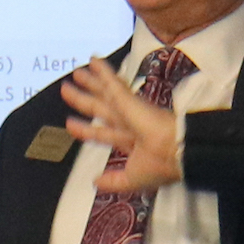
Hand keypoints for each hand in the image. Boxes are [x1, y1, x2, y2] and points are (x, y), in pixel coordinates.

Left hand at [61, 58, 183, 195]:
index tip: (70, 123)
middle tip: (67, 88)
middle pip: (101, 109)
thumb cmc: (160, 165)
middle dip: (84, 101)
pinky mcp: (129, 99)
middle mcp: (129, 123)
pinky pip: (112, 82)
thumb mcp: (133, 178)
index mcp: (132, 142)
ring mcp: (129, 109)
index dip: (86, 129)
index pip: (104, 133)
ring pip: (105, 93)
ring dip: (90, 82)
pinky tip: (93, 60)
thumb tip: (95, 182)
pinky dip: (103, 71)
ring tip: (76, 72)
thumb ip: (114, 181)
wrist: (176, 150)